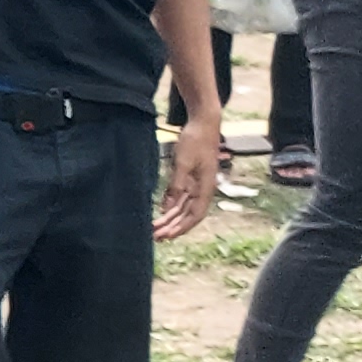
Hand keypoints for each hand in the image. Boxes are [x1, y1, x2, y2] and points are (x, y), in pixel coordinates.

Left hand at [155, 111, 221, 241]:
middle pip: (188, 214)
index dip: (182, 227)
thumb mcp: (183, 163)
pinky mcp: (190, 177)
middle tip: (156, 237)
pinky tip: (161, 212)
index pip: (195, 215)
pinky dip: (171, 206)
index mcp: (206, 188)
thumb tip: (168, 207)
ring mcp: (197, 184)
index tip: (168, 236)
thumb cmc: (196, 141)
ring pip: (183, 207)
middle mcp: (203, 189)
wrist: (203, 124)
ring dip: (170, 219)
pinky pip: (180, 197)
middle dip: (173, 227)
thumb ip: (176, 185)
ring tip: (155, 229)